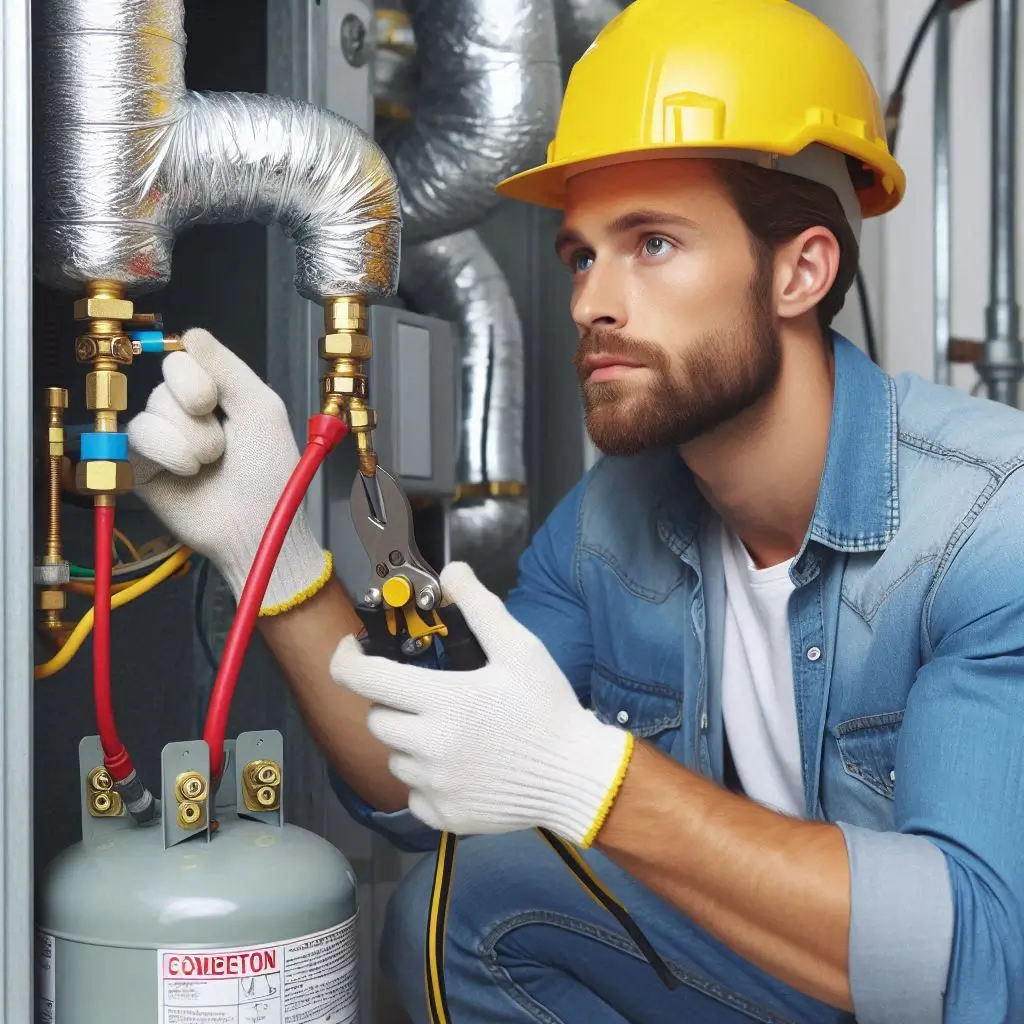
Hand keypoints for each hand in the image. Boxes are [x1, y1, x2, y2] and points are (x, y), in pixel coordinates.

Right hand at [127, 328, 330, 613]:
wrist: (255, 527)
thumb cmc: (269, 473)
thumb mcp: (261, 409)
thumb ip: (228, 367)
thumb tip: (190, 333)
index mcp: (219, 391)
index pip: (187, 353)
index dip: (201, 377)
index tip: (221, 403)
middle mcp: (187, 409)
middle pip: (168, 376)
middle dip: (199, 411)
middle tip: (223, 442)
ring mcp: (163, 435)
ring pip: (153, 406)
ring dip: (191, 439)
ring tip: (209, 464)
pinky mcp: (142, 463)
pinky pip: (137, 435)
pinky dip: (168, 453)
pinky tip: (187, 472)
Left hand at [329, 562, 634, 844]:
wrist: (576, 777)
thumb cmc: (548, 710)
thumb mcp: (520, 649)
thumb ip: (480, 607)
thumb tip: (452, 572)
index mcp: (442, 700)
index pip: (364, 678)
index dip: (347, 659)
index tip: (354, 651)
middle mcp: (429, 746)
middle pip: (376, 718)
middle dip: (392, 702)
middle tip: (429, 696)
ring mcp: (434, 785)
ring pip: (395, 756)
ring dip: (411, 741)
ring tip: (452, 733)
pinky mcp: (443, 815)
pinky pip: (414, 794)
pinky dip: (427, 779)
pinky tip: (461, 767)